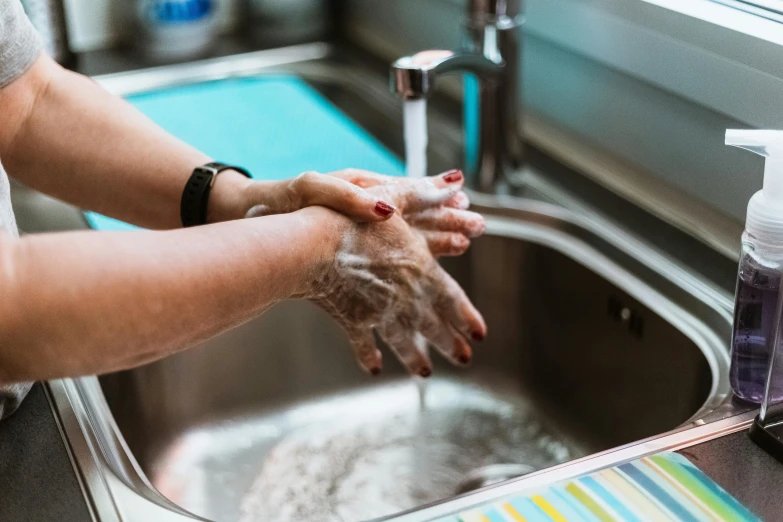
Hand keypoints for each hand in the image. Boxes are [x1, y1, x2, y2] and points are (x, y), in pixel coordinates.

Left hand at [225, 168, 484, 256]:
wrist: (246, 219)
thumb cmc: (277, 201)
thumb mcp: (311, 189)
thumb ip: (350, 196)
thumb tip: (385, 209)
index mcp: (362, 188)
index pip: (410, 189)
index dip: (439, 194)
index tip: (465, 197)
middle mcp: (367, 208)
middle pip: (418, 214)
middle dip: (449, 221)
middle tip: (478, 227)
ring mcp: (361, 230)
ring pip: (409, 237)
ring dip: (436, 241)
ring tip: (464, 245)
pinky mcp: (351, 249)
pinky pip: (390, 256)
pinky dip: (411, 262)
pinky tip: (423, 271)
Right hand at [307, 207, 486, 376]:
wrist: (312, 248)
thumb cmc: (350, 220)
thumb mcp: (392, 197)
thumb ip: (426, 192)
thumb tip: (456, 181)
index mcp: (420, 269)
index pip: (452, 299)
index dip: (467, 317)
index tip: (479, 333)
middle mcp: (405, 297)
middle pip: (433, 325)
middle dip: (450, 343)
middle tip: (463, 358)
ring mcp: (379, 312)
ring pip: (404, 340)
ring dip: (416, 357)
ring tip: (424, 373)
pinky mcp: (352, 320)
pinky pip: (364, 343)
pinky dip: (369, 356)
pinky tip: (374, 368)